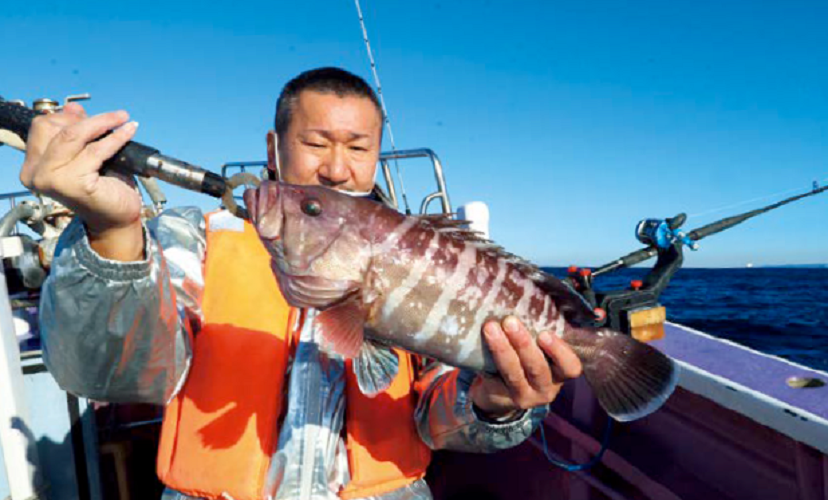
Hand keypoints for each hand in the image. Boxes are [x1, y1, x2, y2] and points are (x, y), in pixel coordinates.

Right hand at [19, 103, 143, 259]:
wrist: (117, 217)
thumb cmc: (103, 187)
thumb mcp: (86, 153)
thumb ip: (76, 132)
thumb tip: (72, 108)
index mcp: (34, 167)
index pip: (41, 127)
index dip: (67, 117)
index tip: (89, 115)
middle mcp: (36, 175)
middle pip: (53, 128)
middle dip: (85, 119)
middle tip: (112, 119)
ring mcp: (52, 180)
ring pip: (73, 135)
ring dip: (102, 122)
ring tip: (122, 119)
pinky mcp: (73, 184)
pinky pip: (95, 150)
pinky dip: (115, 138)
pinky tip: (128, 131)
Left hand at [470, 315, 582, 419]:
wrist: (499, 391)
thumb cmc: (525, 359)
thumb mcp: (541, 348)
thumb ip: (549, 327)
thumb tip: (564, 296)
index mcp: (560, 373)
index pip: (571, 368)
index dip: (560, 352)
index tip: (546, 333)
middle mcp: (548, 388)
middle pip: (539, 368)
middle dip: (524, 344)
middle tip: (510, 321)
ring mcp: (527, 396)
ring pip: (516, 372)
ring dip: (503, 348)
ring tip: (491, 327)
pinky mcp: (506, 397)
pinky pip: (499, 376)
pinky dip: (493, 356)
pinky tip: (486, 339)